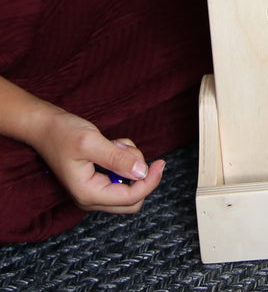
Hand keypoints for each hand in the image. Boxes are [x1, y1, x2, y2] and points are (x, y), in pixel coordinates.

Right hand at [32, 109, 162, 213]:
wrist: (46, 127)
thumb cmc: (63, 133)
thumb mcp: (91, 142)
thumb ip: (117, 158)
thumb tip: (142, 172)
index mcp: (88, 193)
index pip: (130, 198)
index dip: (150, 182)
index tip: (161, 163)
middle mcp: (91, 197)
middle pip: (132, 200)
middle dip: (139, 174)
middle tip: (130, 151)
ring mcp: (95, 189)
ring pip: (129, 184)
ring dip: (130, 161)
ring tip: (114, 144)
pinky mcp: (99, 179)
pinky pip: (122, 173)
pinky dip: (124, 157)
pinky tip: (112, 145)